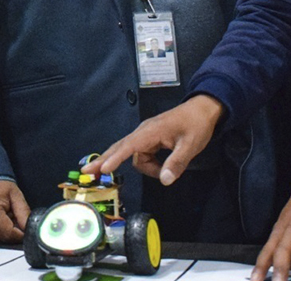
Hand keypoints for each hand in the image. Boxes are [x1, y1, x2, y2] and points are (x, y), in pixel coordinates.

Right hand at [83, 95, 223, 185]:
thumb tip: (164, 181)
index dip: (115, 159)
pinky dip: (150, 164)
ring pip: (136, 156)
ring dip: (148, 168)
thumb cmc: (197, 125)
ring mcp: (146, 135)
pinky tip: (161, 167)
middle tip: (87, 172)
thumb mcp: (190, 146)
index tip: (102, 169)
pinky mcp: (150, 139)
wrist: (203, 109)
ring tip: (166, 170)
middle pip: (119, 148)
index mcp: (150, 132)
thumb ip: (176, 163)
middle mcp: (143, 132)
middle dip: (104, 160)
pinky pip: (143, 155)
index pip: (128, 146)